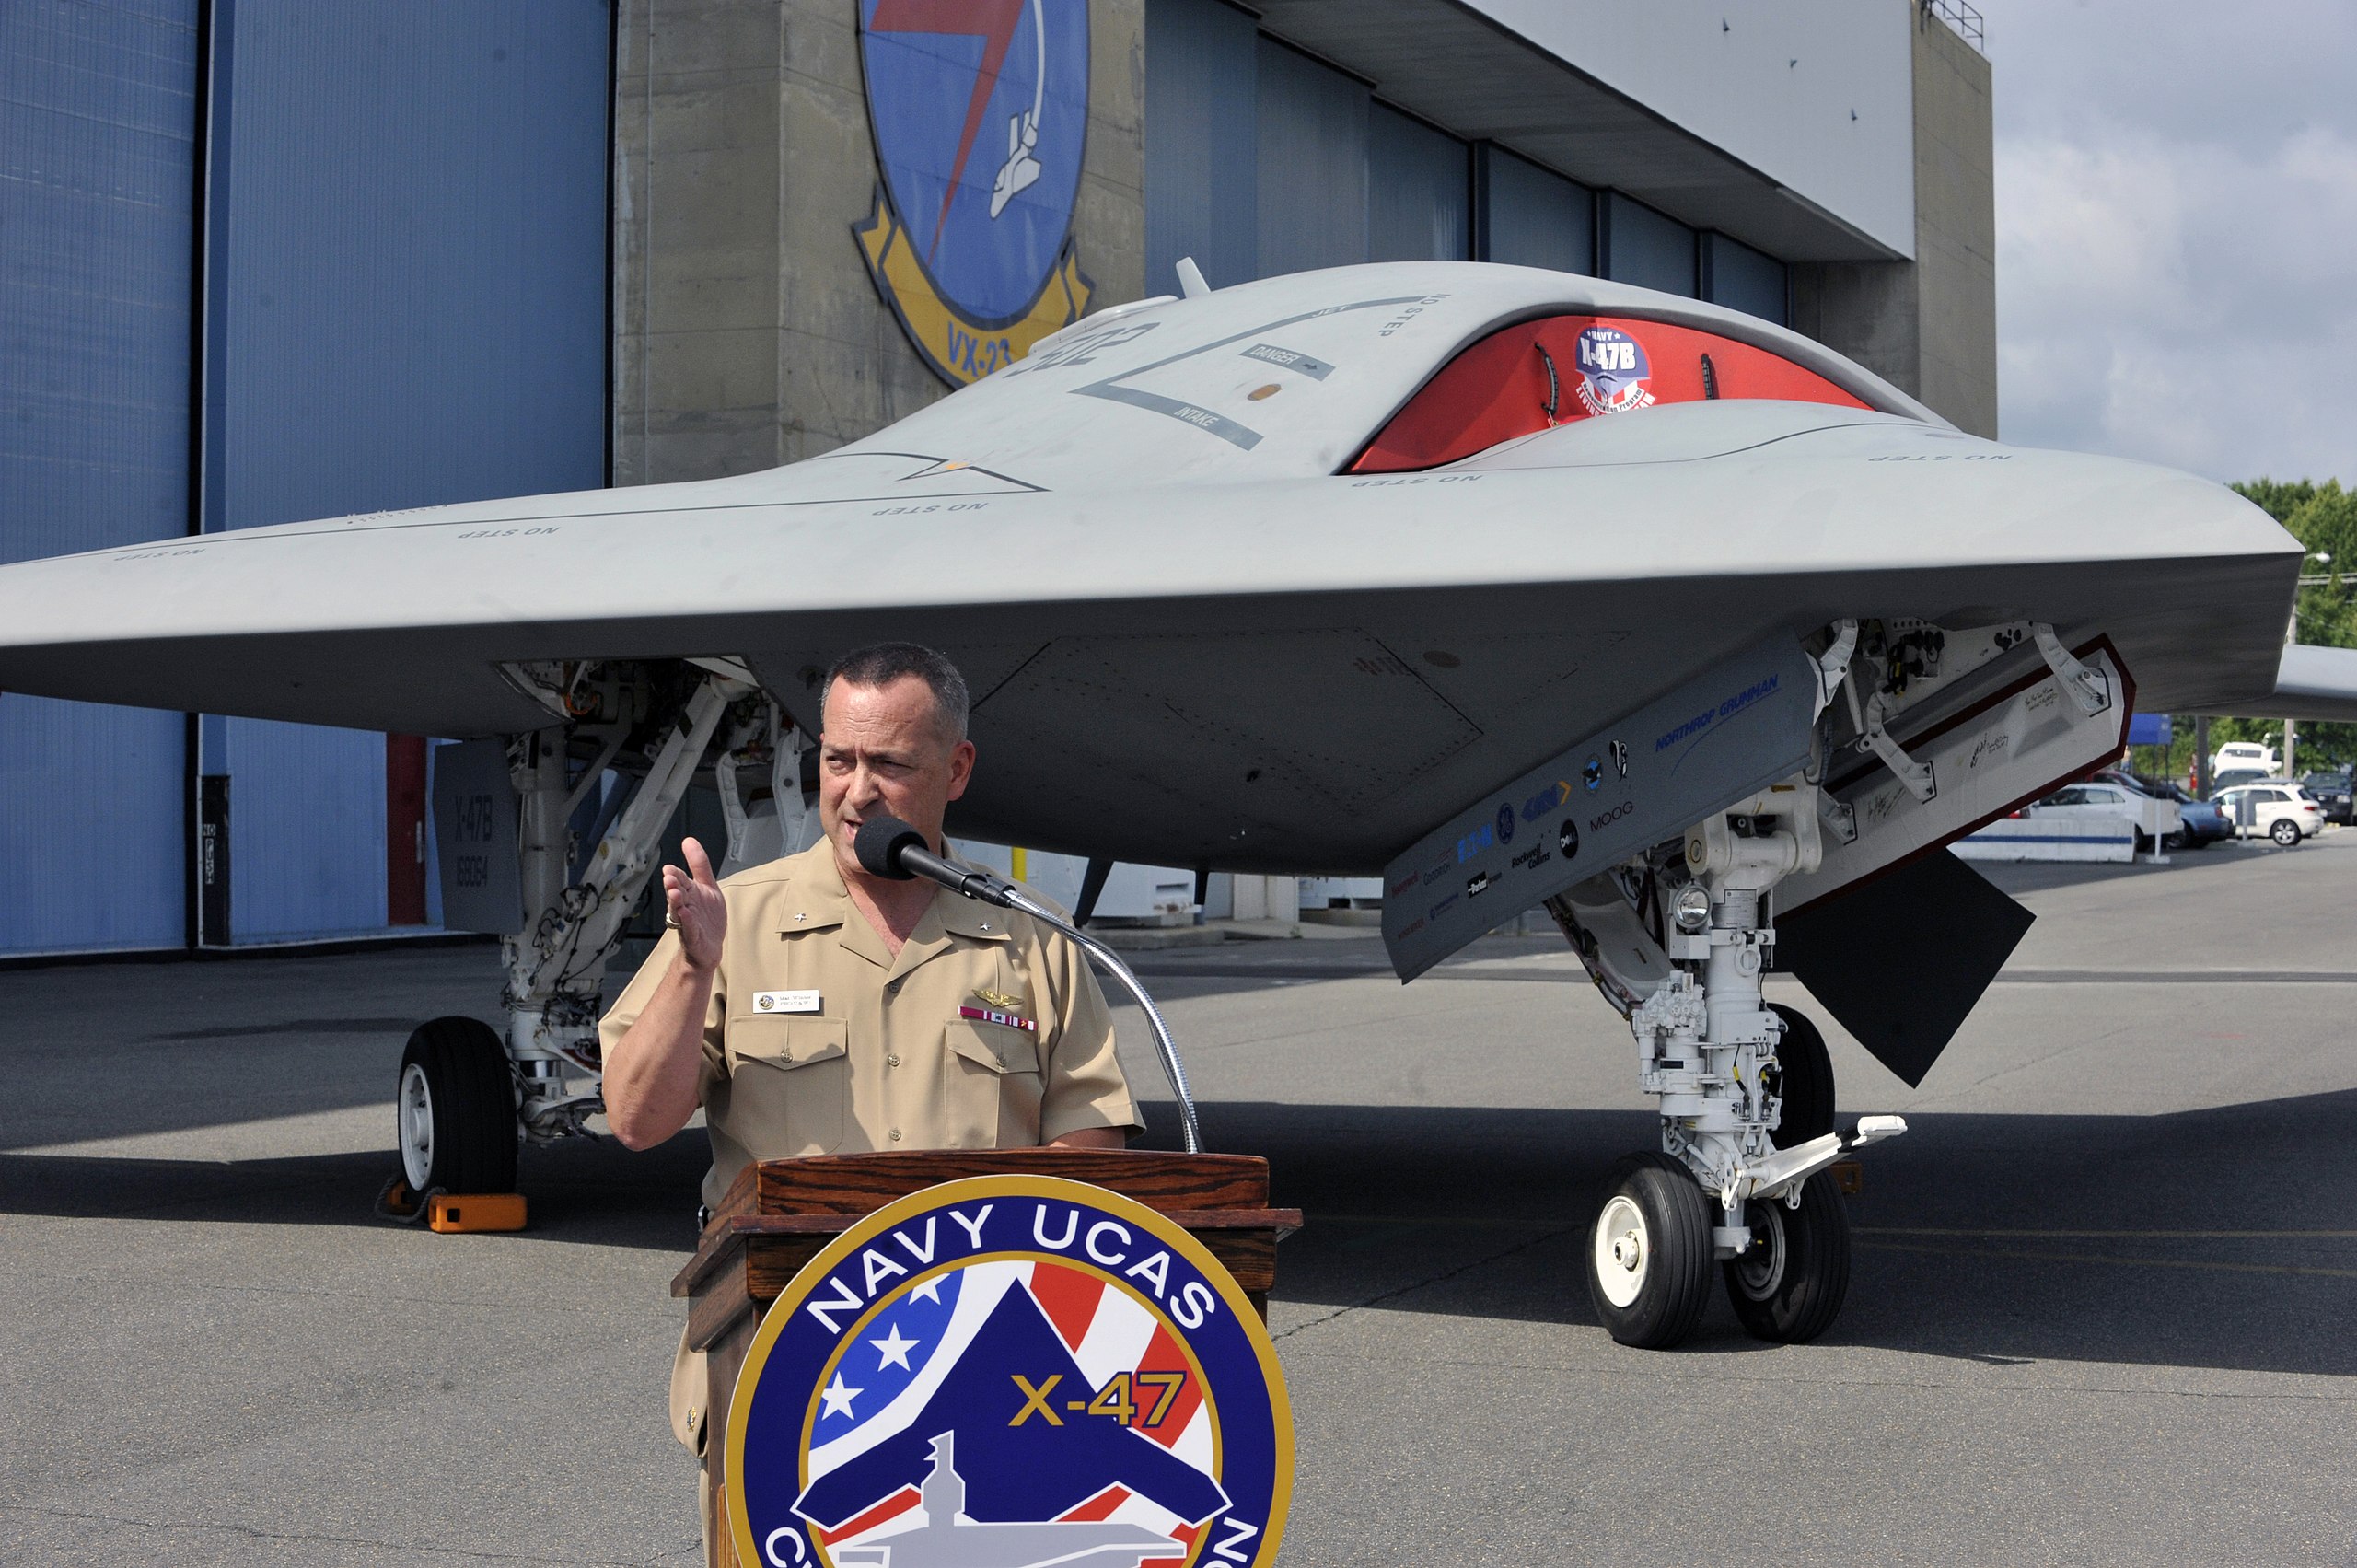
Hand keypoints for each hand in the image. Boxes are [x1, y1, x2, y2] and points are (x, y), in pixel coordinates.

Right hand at [663, 836, 725, 970]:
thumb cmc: (706, 917)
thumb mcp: (708, 886)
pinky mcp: (693, 936)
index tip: (669, 868)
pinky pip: (689, 928)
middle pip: (676, 893)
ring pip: (678, 910)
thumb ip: (700, 865)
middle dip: (672, 885)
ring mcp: (687, 922)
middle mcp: (685, 905)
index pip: (680, 880)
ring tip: (675, 893)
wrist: (708, 947)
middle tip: (669, 878)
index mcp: (689, 892)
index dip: (675, 874)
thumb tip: (689, 841)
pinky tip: (686, 914)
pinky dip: (687, 921)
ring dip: (675, 902)